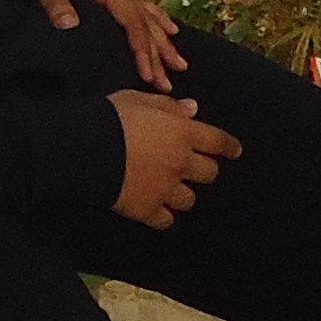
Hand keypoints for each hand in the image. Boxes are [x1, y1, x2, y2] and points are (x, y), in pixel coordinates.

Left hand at [20, 0, 179, 85]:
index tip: (148, 74)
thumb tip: (69, 24)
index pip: (132, 23)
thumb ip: (55, 3)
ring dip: (164, 41)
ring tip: (180, 64)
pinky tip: (169, 28)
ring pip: (148, 17)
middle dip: (159, 55)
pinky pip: (142, 5)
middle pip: (146, 24)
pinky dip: (158, 18)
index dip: (142, 49)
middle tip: (168, 84)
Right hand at [109, 89, 240, 227]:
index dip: (229, 147)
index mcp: (182, 133)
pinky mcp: (148, 210)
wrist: (85, 149)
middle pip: (209, 174)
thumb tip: (193, 109)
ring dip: (182, 194)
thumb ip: (168, 106)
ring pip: (189, 200)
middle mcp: (180, 163)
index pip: (218, 142)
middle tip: (191, 168)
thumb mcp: (138, 100)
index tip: (234, 151)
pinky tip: (155, 209)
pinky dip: (163, 215)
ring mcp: (166, 189)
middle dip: (203, 170)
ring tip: (169, 190)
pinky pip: (166, 220)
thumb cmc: (111, 117)